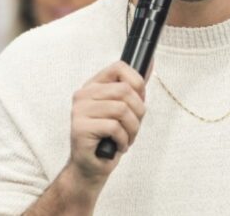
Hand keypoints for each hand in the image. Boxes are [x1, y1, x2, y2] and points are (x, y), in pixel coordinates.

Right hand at [67, 61, 146, 188]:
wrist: (91, 166)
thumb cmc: (109, 137)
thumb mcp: (123, 109)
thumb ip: (133, 87)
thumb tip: (150, 62)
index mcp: (93, 86)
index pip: (119, 67)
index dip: (137, 83)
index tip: (140, 100)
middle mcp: (83, 95)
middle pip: (124, 90)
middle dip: (138, 112)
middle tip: (134, 127)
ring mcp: (79, 111)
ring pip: (121, 109)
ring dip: (132, 128)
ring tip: (127, 138)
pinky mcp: (80, 128)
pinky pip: (114, 127)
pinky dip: (123, 140)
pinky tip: (118, 145)